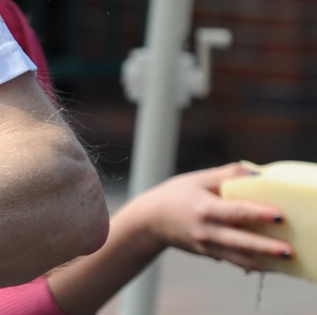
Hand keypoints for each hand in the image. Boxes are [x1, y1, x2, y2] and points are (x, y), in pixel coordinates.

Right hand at [124, 162, 289, 270]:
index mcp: (204, 208)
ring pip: (239, 258)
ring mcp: (206, 245)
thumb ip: (226, 174)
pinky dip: (251, 264)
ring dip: (263, 262)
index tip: (279, 215)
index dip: (258, 213)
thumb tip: (256, 173)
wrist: (149, 220)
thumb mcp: (196, 179)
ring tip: (283, 262)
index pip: (235, 211)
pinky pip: (232, 261)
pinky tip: (267, 265)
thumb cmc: (175, 195)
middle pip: (241, 241)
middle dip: (266, 247)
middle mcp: (206, 230)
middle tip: (288, 250)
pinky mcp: (208, 254)